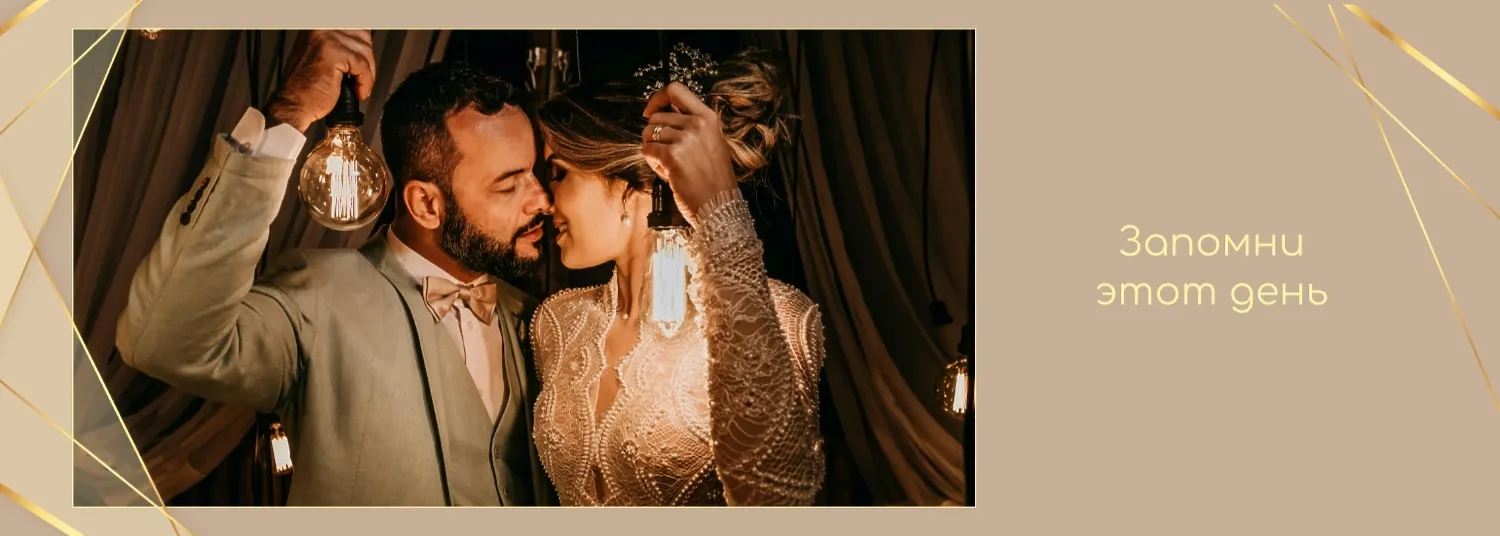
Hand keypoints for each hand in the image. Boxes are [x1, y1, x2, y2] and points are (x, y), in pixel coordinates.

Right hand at [266, 30, 375, 132]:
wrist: (294, 105)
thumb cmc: (306, 87)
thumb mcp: (324, 58)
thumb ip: (341, 46)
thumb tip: (363, 45)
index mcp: (318, 27)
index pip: (355, 27)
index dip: (364, 46)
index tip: (366, 62)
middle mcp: (320, 28)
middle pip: (362, 35)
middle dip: (368, 60)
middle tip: (363, 78)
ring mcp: (325, 38)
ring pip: (364, 50)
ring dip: (367, 73)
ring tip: (358, 87)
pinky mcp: (333, 53)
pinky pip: (362, 65)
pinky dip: (365, 82)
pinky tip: (358, 92)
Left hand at [641, 82, 737, 225]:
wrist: (720, 206)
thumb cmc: (714, 179)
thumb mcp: (711, 142)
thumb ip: (691, 125)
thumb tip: (662, 114)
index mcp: (708, 118)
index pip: (676, 90)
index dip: (657, 98)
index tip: (650, 112)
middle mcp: (697, 124)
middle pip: (656, 116)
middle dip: (654, 135)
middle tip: (667, 153)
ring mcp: (685, 139)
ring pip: (648, 134)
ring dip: (653, 151)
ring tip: (670, 165)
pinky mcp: (673, 156)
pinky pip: (647, 150)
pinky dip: (652, 163)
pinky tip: (668, 173)